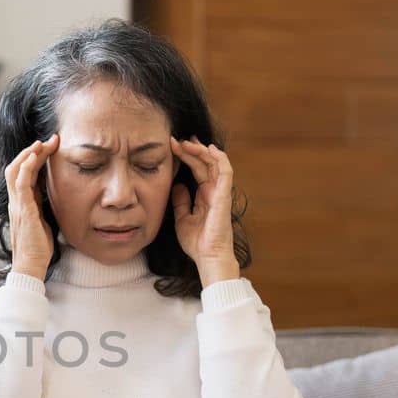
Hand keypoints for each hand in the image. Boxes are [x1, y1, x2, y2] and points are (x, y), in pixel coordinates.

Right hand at [6, 134, 58, 278]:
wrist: (31, 265)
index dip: (33, 158)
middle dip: (31, 151)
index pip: (22, 174)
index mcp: (20, 203)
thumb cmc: (38, 247)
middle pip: (15, 167)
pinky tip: (36, 156)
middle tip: (49, 140)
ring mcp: (17, 205)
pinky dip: (27, 167)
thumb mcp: (42, 219)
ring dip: (29, 154)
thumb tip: (51, 192)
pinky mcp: (23, 210)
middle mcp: (15, 201)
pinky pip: (21, 183)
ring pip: (15, 171)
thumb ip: (42, 205)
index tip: (49, 147)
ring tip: (43, 143)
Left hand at [169, 136, 237, 275]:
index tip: (172, 147)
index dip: (186, 157)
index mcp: (205, 196)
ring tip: (187, 141)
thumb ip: (181, 201)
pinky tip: (209, 149)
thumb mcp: (182, 218)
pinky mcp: (224, 196)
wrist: (207, 257)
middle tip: (176, 140)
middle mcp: (214, 192)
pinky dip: (219, 159)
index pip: (197, 170)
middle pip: (204, 163)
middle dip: (191, 149)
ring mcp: (220, 193)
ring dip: (202, 150)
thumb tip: (177, 186)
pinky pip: (226, 172)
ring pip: (215, 163)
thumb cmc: (197, 243)